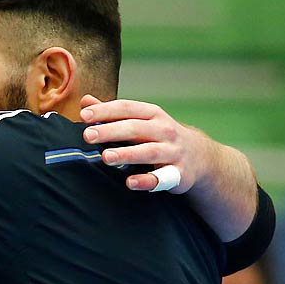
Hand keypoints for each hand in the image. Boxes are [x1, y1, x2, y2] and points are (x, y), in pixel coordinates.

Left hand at [80, 95, 211, 193]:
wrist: (200, 157)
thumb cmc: (160, 137)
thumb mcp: (142, 121)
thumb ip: (113, 114)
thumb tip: (86, 101)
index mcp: (153, 115)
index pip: (127, 108)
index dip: (106, 111)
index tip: (84, 115)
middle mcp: (164, 130)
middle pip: (135, 128)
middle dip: (111, 131)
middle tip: (88, 135)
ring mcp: (173, 152)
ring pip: (148, 152)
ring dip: (127, 154)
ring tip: (106, 157)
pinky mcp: (179, 174)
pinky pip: (162, 178)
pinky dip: (147, 180)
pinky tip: (130, 182)